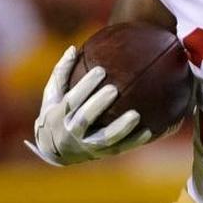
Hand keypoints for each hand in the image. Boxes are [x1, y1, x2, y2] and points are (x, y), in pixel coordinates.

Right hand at [23, 46, 151, 165]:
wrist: (55, 151)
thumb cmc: (56, 112)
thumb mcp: (52, 95)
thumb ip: (62, 72)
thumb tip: (73, 48)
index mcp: (59, 115)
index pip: (72, 99)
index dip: (85, 86)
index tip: (101, 70)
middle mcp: (71, 133)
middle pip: (84, 119)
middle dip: (98, 104)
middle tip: (114, 89)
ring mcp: (87, 146)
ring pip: (105, 139)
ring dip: (121, 128)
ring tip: (136, 114)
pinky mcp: (102, 154)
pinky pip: (120, 148)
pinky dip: (134, 141)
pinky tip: (150, 131)